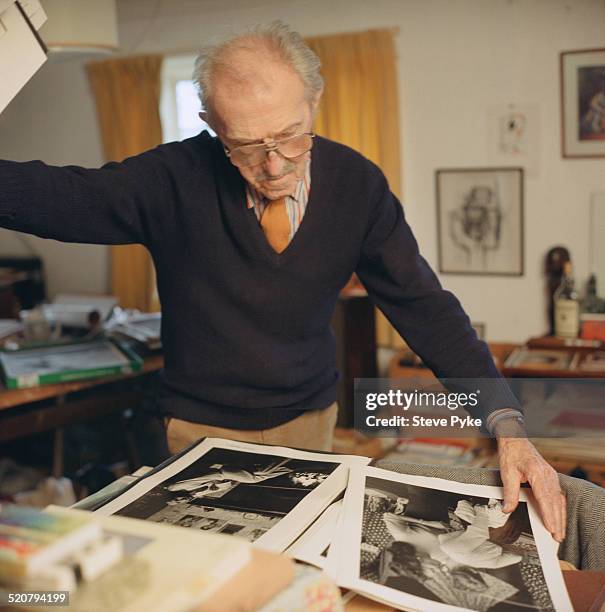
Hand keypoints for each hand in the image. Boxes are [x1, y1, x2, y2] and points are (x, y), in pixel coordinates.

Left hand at [496, 421, 565, 542]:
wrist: (515, 439)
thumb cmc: (511, 454)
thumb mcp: (507, 473)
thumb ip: (509, 492)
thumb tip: (507, 509)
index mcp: (537, 473)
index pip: (545, 498)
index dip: (549, 515)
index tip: (551, 528)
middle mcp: (548, 474)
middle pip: (555, 502)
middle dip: (557, 521)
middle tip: (557, 537)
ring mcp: (552, 475)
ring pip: (559, 500)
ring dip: (560, 516)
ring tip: (560, 532)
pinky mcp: (551, 476)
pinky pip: (558, 495)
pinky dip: (559, 507)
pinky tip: (559, 517)